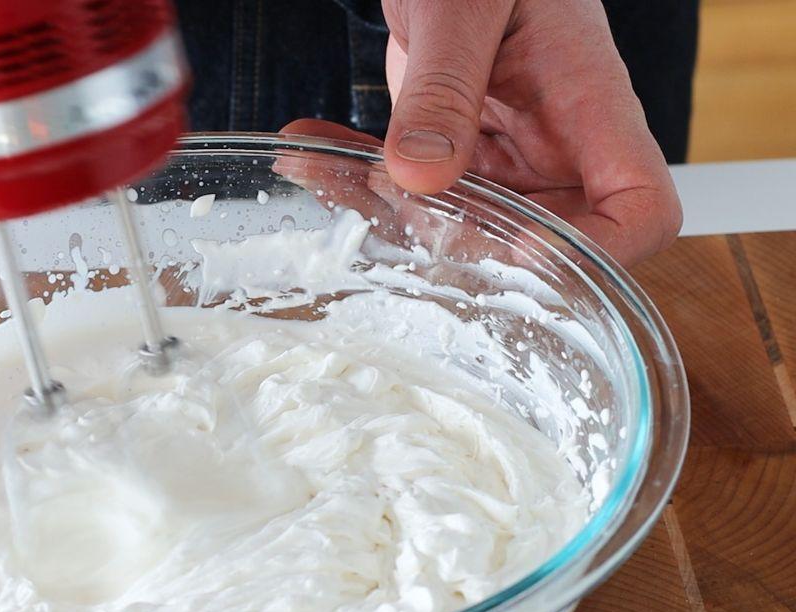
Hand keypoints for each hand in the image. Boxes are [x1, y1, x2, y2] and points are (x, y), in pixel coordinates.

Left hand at [285, 0, 681, 266]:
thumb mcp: (463, 4)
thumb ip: (445, 84)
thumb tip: (421, 174)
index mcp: (592, 105)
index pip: (641, 209)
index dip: (597, 250)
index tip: (521, 249)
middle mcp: (555, 145)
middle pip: (542, 242)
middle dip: (460, 243)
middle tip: (387, 199)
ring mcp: (504, 156)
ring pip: (459, 226)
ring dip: (381, 211)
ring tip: (315, 164)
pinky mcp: (452, 154)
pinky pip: (410, 192)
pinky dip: (354, 179)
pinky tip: (308, 148)